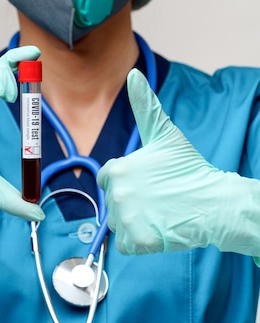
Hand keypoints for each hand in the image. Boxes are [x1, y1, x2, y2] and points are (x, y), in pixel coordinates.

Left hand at [97, 69, 259, 256]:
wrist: (215, 201)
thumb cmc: (190, 169)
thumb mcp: (165, 134)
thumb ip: (144, 106)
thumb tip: (133, 75)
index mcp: (117, 168)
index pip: (107, 179)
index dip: (126, 181)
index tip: (148, 183)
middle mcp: (116, 193)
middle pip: (113, 204)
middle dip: (132, 204)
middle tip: (159, 199)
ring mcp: (127, 219)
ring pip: (120, 225)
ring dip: (137, 223)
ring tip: (161, 213)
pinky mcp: (138, 242)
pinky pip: (128, 246)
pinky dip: (142, 243)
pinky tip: (160, 229)